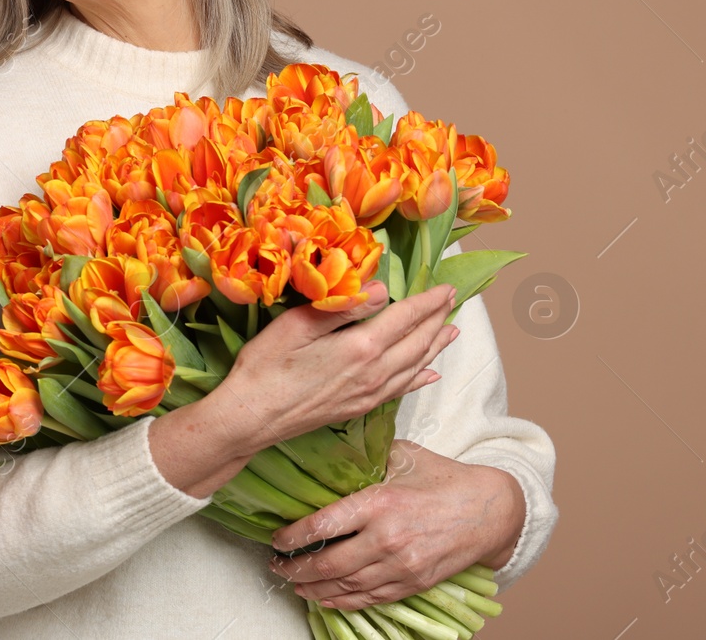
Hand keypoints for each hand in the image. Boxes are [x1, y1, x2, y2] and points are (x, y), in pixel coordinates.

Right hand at [219, 280, 459, 446]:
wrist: (252, 417)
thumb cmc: (266, 366)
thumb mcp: (297, 325)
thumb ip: (342, 307)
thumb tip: (381, 289)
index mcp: (360, 347)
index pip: (405, 318)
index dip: (427, 302)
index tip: (446, 287)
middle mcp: (373, 373)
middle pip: (416, 342)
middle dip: (437, 319)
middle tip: (453, 301)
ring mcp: (369, 394)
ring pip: (414, 366)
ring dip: (434, 346)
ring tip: (451, 331)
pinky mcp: (359, 407)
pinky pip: (401, 389)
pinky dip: (420, 378)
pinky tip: (429, 374)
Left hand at [266, 439, 525, 610]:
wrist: (492, 510)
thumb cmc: (445, 479)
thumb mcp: (402, 456)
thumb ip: (365, 457)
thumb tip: (330, 450)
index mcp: (379, 503)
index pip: (322, 526)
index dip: (292, 537)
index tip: (276, 538)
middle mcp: (387, 539)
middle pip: (328, 564)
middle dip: (295, 568)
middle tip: (277, 565)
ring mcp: (401, 566)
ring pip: (346, 587)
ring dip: (313, 589)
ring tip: (293, 584)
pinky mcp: (413, 583)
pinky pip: (370, 600)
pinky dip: (343, 602)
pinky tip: (325, 599)